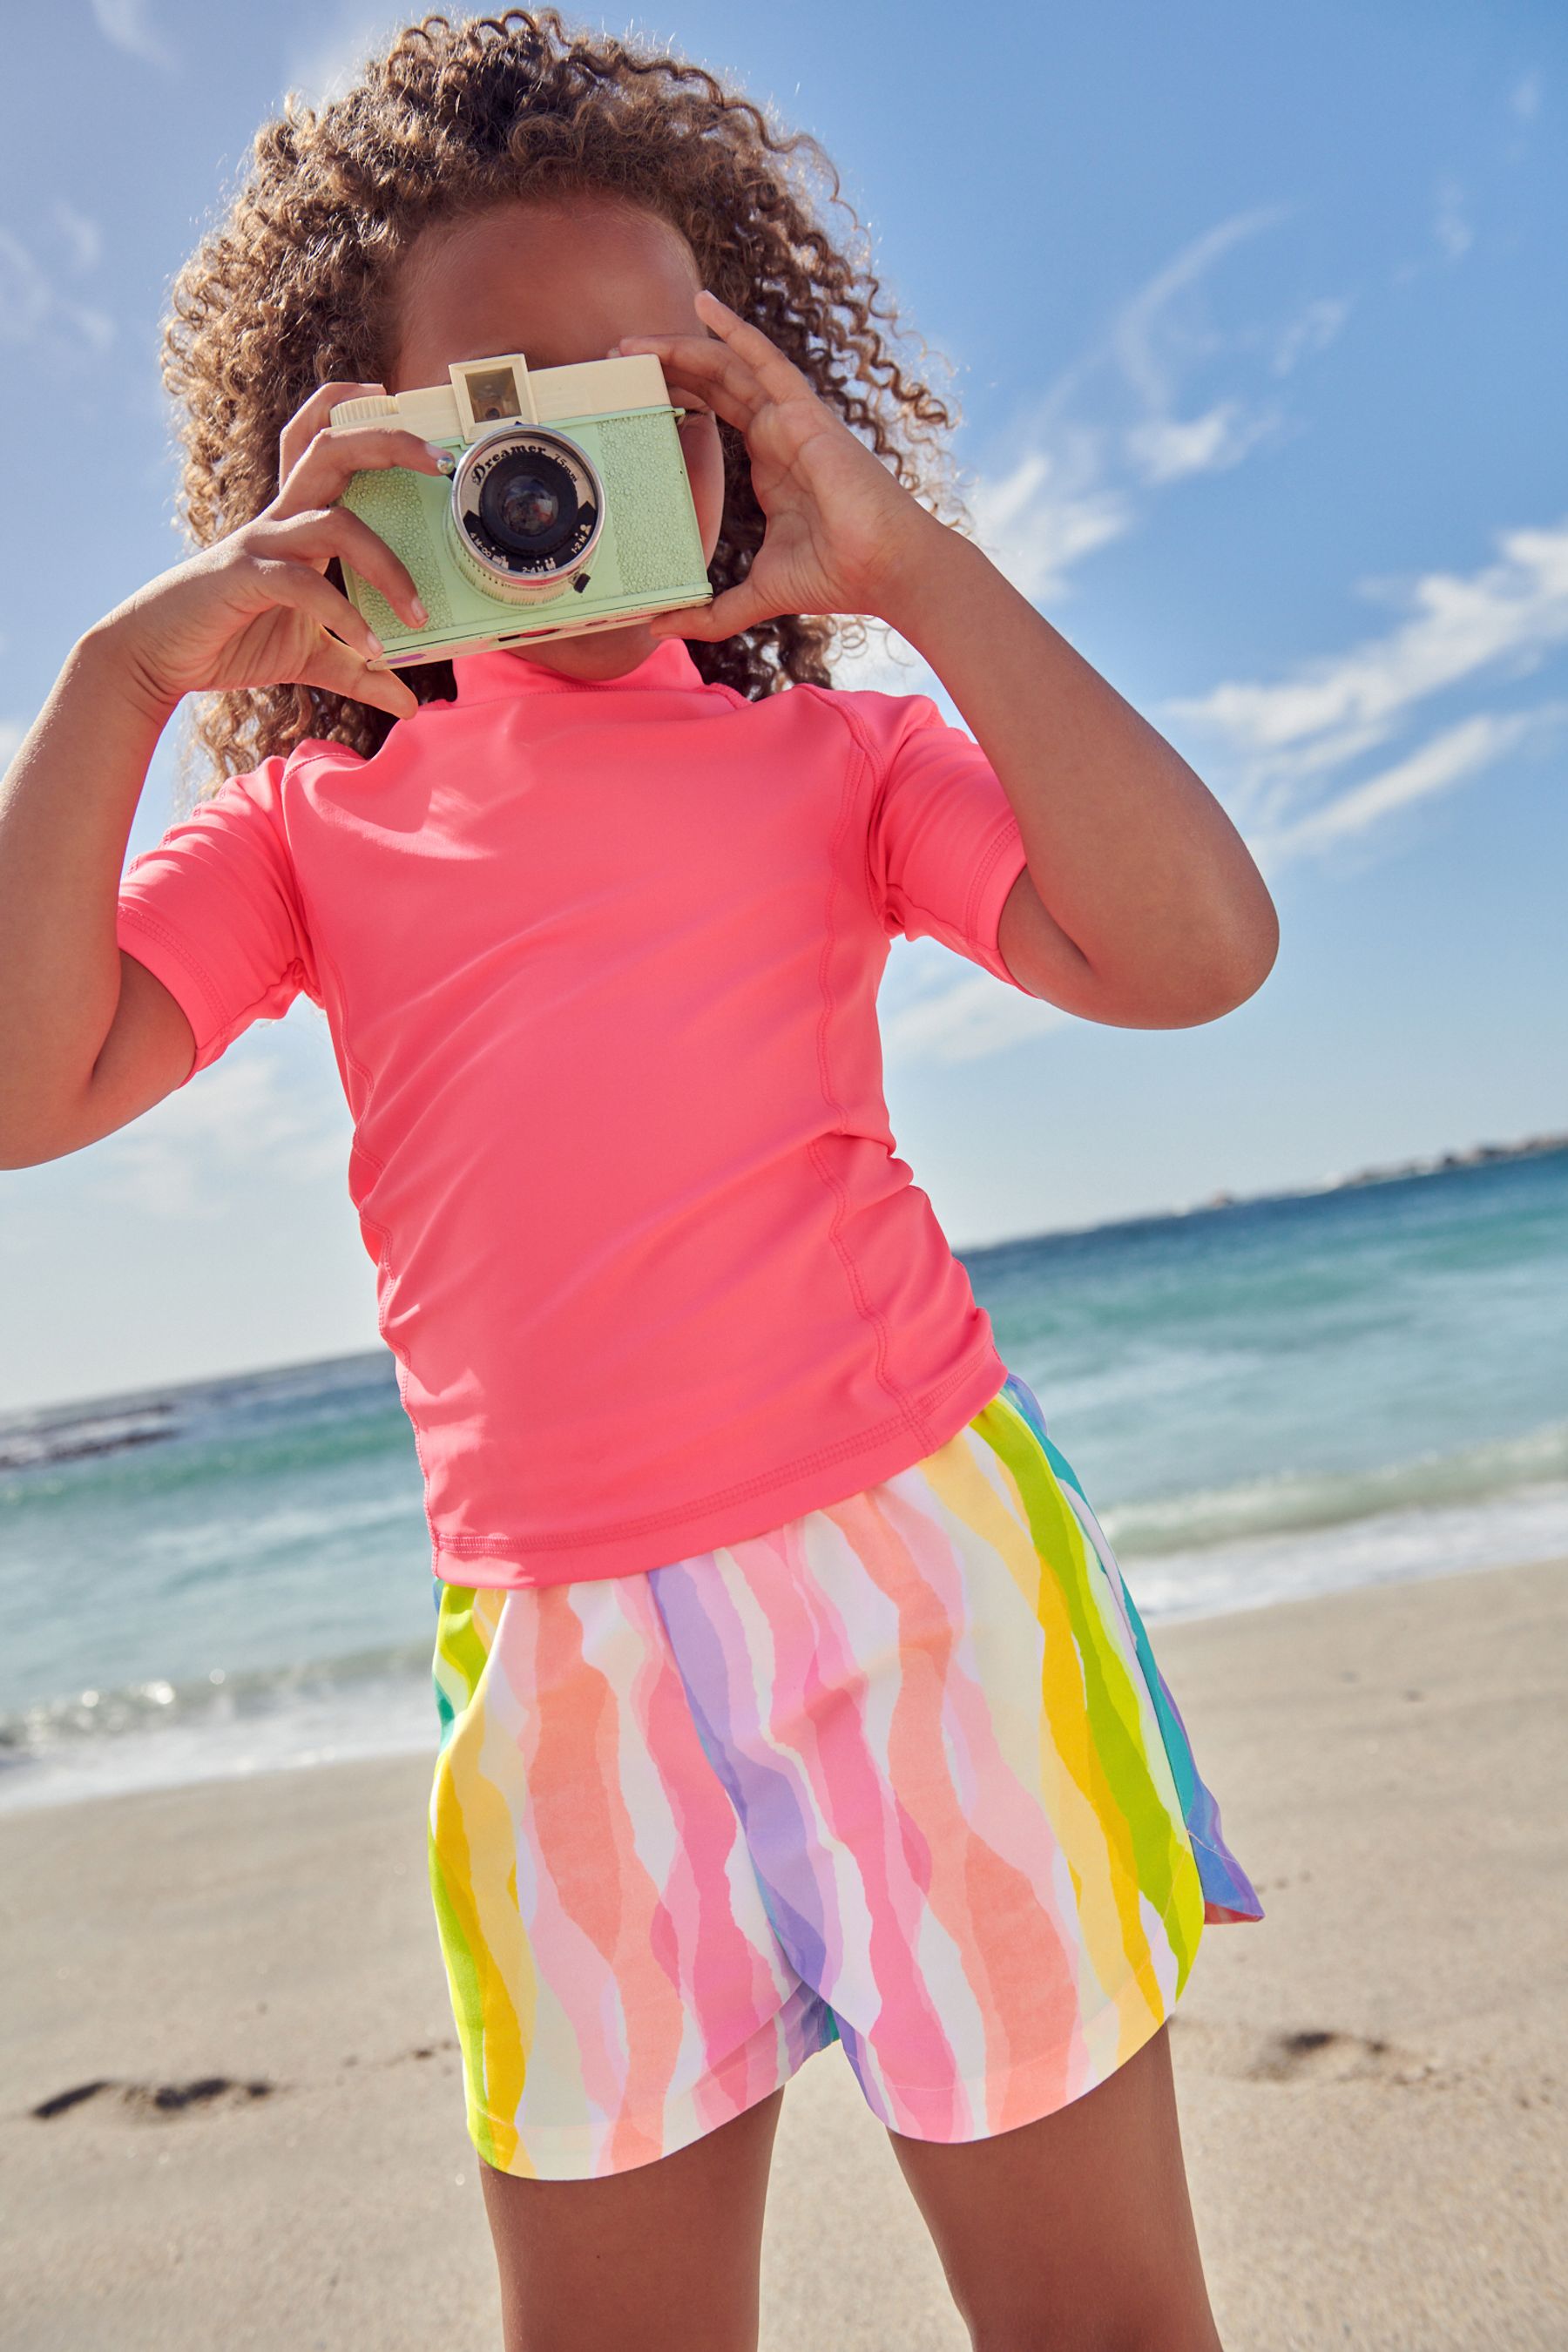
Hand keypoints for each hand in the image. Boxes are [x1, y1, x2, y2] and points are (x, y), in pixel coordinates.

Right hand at [101, 381, 451, 724]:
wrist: (159, 656)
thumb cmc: (232, 639)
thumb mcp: (311, 656)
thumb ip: (361, 671)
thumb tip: (409, 702)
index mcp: (296, 520)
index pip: (326, 445)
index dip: (365, 419)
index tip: (420, 427)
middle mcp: (280, 519)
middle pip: (330, 448)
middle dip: (387, 442)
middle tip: (440, 459)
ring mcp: (260, 544)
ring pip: (334, 521)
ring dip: (386, 566)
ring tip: (417, 616)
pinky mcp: (243, 577)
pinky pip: (304, 584)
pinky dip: (345, 616)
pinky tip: (373, 651)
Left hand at [616, 290, 941, 641]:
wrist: (885, 568)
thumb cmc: (837, 576)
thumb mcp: (756, 595)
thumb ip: (711, 612)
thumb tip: (659, 627)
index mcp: (772, 463)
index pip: (716, 414)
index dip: (678, 397)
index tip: (636, 393)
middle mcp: (780, 433)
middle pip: (714, 383)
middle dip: (666, 366)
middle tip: (617, 358)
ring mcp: (793, 418)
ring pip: (729, 366)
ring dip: (681, 347)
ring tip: (634, 341)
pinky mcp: (806, 413)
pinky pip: (765, 358)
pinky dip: (735, 330)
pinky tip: (703, 305)